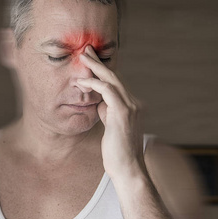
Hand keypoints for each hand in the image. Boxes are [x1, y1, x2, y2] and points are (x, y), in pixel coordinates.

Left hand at [77, 46, 145, 180]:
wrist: (127, 169)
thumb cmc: (117, 151)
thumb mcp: (111, 126)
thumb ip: (107, 111)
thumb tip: (98, 101)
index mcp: (133, 105)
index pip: (117, 83)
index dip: (103, 70)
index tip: (91, 60)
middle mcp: (135, 103)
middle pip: (115, 76)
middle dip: (99, 62)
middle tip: (86, 49)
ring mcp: (131, 107)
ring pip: (112, 79)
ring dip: (96, 67)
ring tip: (82, 57)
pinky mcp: (123, 113)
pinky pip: (108, 91)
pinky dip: (95, 83)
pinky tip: (82, 80)